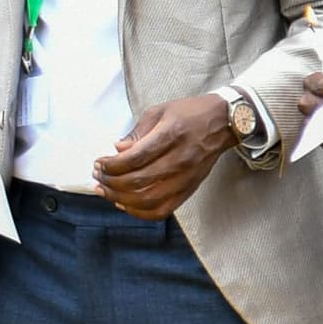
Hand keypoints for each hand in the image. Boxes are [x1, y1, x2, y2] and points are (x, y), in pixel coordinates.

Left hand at [95, 92, 240, 219]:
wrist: (223, 123)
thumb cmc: (190, 114)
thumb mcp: (159, 112)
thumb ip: (137, 132)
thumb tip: (117, 149)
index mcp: (170, 136)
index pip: (134, 158)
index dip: (111, 165)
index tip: (100, 163)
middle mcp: (179, 160)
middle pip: (137, 181)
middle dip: (111, 181)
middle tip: (99, 176)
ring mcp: (185, 178)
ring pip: (147, 199)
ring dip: (121, 198)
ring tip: (106, 191)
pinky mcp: (189, 189)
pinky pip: (162, 210)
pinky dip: (140, 211)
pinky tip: (125, 203)